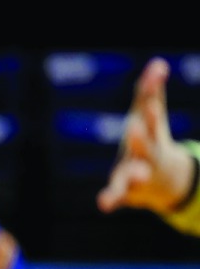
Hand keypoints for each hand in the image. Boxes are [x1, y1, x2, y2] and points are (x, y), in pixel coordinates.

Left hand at [97, 57, 195, 214]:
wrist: (163, 181)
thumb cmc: (152, 142)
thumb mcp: (152, 118)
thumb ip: (151, 92)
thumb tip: (157, 63)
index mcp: (152, 136)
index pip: (153, 122)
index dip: (151, 113)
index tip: (150, 103)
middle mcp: (147, 156)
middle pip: (145, 147)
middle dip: (140, 138)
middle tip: (133, 126)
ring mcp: (138, 176)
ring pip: (135, 175)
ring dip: (134, 173)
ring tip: (136, 173)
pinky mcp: (127, 192)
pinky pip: (119, 196)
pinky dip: (112, 199)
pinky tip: (104, 204)